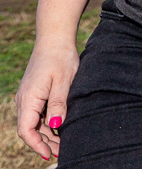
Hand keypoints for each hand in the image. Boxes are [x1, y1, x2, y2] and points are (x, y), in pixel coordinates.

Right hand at [16, 42, 78, 160]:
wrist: (54, 40)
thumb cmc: (60, 58)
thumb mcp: (63, 81)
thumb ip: (59, 104)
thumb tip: (55, 126)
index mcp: (28, 99)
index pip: (26, 130)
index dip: (37, 145)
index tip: (49, 155)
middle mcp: (24, 100)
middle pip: (30, 129)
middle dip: (44, 143)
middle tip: (62, 152)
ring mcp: (28, 97)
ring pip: (34, 123)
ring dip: (46, 135)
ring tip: (63, 145)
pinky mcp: (34, 93)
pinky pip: (37, 114)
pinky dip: (46, 124)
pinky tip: (59, 129)